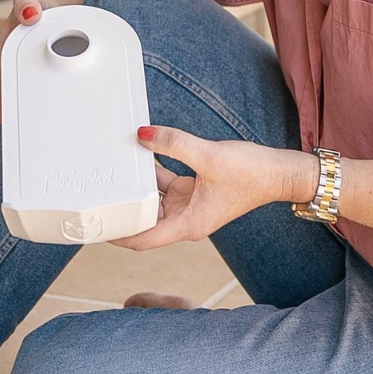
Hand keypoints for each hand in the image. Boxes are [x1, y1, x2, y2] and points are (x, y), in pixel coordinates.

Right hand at [0, 0, 59, 122]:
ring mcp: (7, 70)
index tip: (5, 115)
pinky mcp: (18, 74)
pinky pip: (17, 92)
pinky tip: (33, 118)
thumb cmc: (37, 4)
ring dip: (14, 109)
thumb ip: (28, 3)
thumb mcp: (33, 0)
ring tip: (24, 130)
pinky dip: (23, 104)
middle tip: (18, 130)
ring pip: (7, 94)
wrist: (43, 5)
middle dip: (6, 110)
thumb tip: (29, 13)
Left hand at [111, 125, 317, 250]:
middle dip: (121, 210)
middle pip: (143, 221)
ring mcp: (188, 205)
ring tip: (110, 172)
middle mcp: (185, 219)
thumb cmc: (252, 174)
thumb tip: (142, 134)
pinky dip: (151, 173)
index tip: (95, 228)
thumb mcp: (209, 156)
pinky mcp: (192, 190)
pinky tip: (139, 154)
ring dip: (135, 187)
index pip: (143, 239)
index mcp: (188, 224)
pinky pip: (163, 184)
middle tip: (93, 197)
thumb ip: (173, 143)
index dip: (118, 236)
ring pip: (152, 200)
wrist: (280, 172)